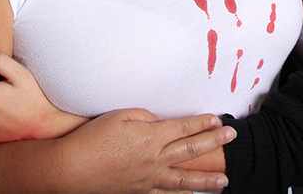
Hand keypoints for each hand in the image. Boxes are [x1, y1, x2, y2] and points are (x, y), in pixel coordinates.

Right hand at [64, 108, 233, 193]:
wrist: (71, 169)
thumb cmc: (92, 137)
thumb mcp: (120, 116)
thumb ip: (145, 117)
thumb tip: (160, 123)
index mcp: (150, 137)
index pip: (184, 127)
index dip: (202, 122)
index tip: (217, 119)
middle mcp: (153, 159)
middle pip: (191, 150)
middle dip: (214, 142)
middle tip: (232, 136)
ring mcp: (147, 179)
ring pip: (184, 180)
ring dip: (207, 179)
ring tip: (224, 180)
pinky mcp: (137, 192)